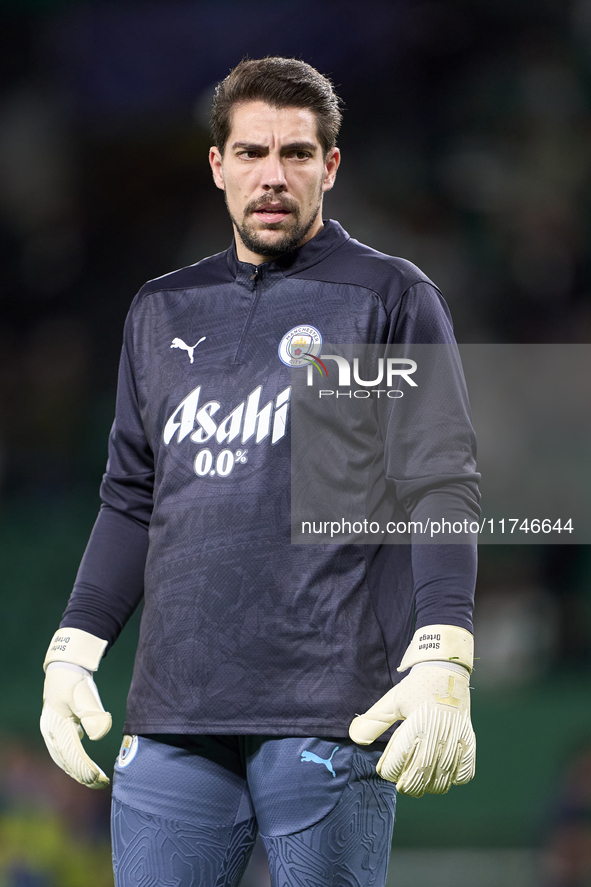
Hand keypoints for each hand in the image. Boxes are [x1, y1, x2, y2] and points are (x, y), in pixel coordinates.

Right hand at [40, 664, 111, 788]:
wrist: (66, 666)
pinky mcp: (57, 728)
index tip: (100, 778)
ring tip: (95, 780)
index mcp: (56, 726)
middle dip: (83, 774)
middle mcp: (50, 732)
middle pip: (66, 760)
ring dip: (78, 771)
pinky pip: (65, 751)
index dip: (85, 768)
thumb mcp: (84, 694)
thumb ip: (92, 715)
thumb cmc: (75, 680)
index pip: (72, 754)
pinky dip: (75, 761)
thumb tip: (99, 736)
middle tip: (102, 783)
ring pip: (64, 758)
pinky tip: (86, 767)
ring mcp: (52, 731)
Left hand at [349, 663, 474, 796]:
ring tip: (421, 781)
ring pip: (444, 778)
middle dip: (409, 786)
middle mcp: (437, 734)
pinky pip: (465, 770)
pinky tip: (444, 774)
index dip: (390, 771)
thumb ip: (374, 722)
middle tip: (402, 785)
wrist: (445, 669)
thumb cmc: (415, 687)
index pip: (399, 762)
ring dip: (430, 786)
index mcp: (415, 725)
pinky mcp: (468, 739)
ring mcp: (455, 738)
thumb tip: (354, 737)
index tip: (386, 770)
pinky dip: (455, 778)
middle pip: (421, 776)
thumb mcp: (392, 702)